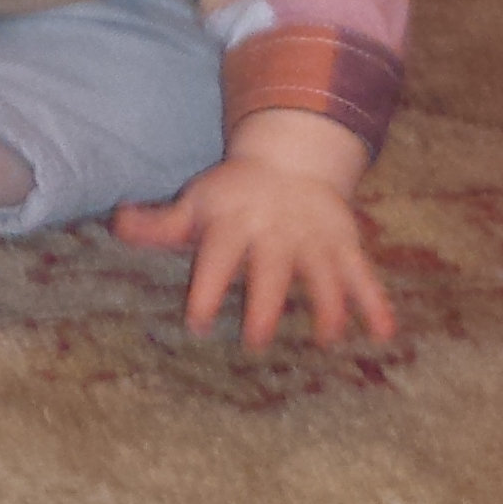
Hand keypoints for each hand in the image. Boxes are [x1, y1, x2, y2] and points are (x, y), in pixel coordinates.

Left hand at [110, 108, 394, 346]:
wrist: (290, 161)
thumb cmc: (232, 195)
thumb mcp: (195, 204)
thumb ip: (159, 224)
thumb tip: (117, 223)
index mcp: (235, 226)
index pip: (218, 260)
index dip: (208, 291)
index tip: (199, 324)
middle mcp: (277, 235)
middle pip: (272, 272)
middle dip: (266, 306)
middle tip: (257, 342)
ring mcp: (314, 242)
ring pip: (325, 277)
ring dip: (328, 308)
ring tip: (325, 341)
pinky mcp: (344, 248)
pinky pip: (364, 276)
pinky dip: (377, 304)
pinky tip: (386, 334)